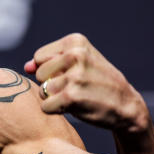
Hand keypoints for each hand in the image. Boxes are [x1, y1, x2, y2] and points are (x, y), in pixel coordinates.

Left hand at [24, 33, 148, 132]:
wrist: (126, 105)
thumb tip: (26, 67)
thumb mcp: (78, 64)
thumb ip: (50, 62)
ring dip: (54, 98)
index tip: (71, 74)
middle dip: (51, 84)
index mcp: (76, 42)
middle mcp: (75, 55)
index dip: (50, 70)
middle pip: (39, 74)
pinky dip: (56, 110)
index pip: (39, 57)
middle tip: (75, 88)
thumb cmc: (97, 83)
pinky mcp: (71, 96)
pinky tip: (74, 107)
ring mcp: (74, 76)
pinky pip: (45, 106)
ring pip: (42, 91)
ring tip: (76, 96)